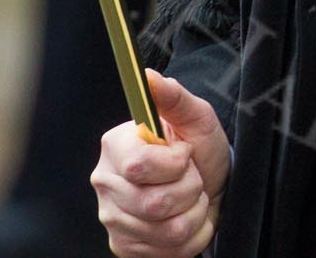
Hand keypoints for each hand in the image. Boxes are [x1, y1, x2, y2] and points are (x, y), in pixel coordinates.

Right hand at [93, 69, 231, 257]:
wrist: (209, 183)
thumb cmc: (198, 147)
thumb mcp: (195, 116)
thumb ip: (173, 96)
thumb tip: (148, 75)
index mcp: (115, 146)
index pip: (139, 167)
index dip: (174, 163)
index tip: (185, 153)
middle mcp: (106, 183)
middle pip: (155, 204)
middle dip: (190, 188)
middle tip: (192, 176)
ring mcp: (112, 218)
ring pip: (167, 231)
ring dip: (195, 213)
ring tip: (192, 197)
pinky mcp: (125, 246)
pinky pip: (169, 251)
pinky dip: (192, 236)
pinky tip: (186, 217)